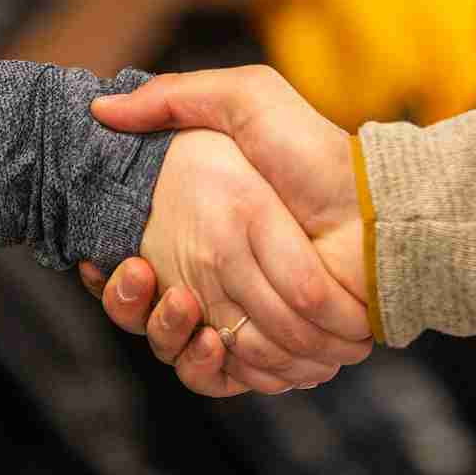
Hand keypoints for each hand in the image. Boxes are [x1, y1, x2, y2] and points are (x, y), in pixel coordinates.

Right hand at [88, 67, 365, 391]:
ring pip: (175, 351)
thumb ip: (175, 97)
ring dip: (166, 334)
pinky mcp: (271, 350)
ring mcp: (241, 319)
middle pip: (144, 313)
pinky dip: (212, 368)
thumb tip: (101, 109)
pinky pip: (225, 377)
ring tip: (181, 304)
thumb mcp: (246, 100)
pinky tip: (211, 341)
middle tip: (140, 276)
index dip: (109, 269)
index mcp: (199, 229)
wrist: (374, 210)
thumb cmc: (312, 153)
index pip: (130, 264)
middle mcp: (212, 280)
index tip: (103, 257)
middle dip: (128, 303)